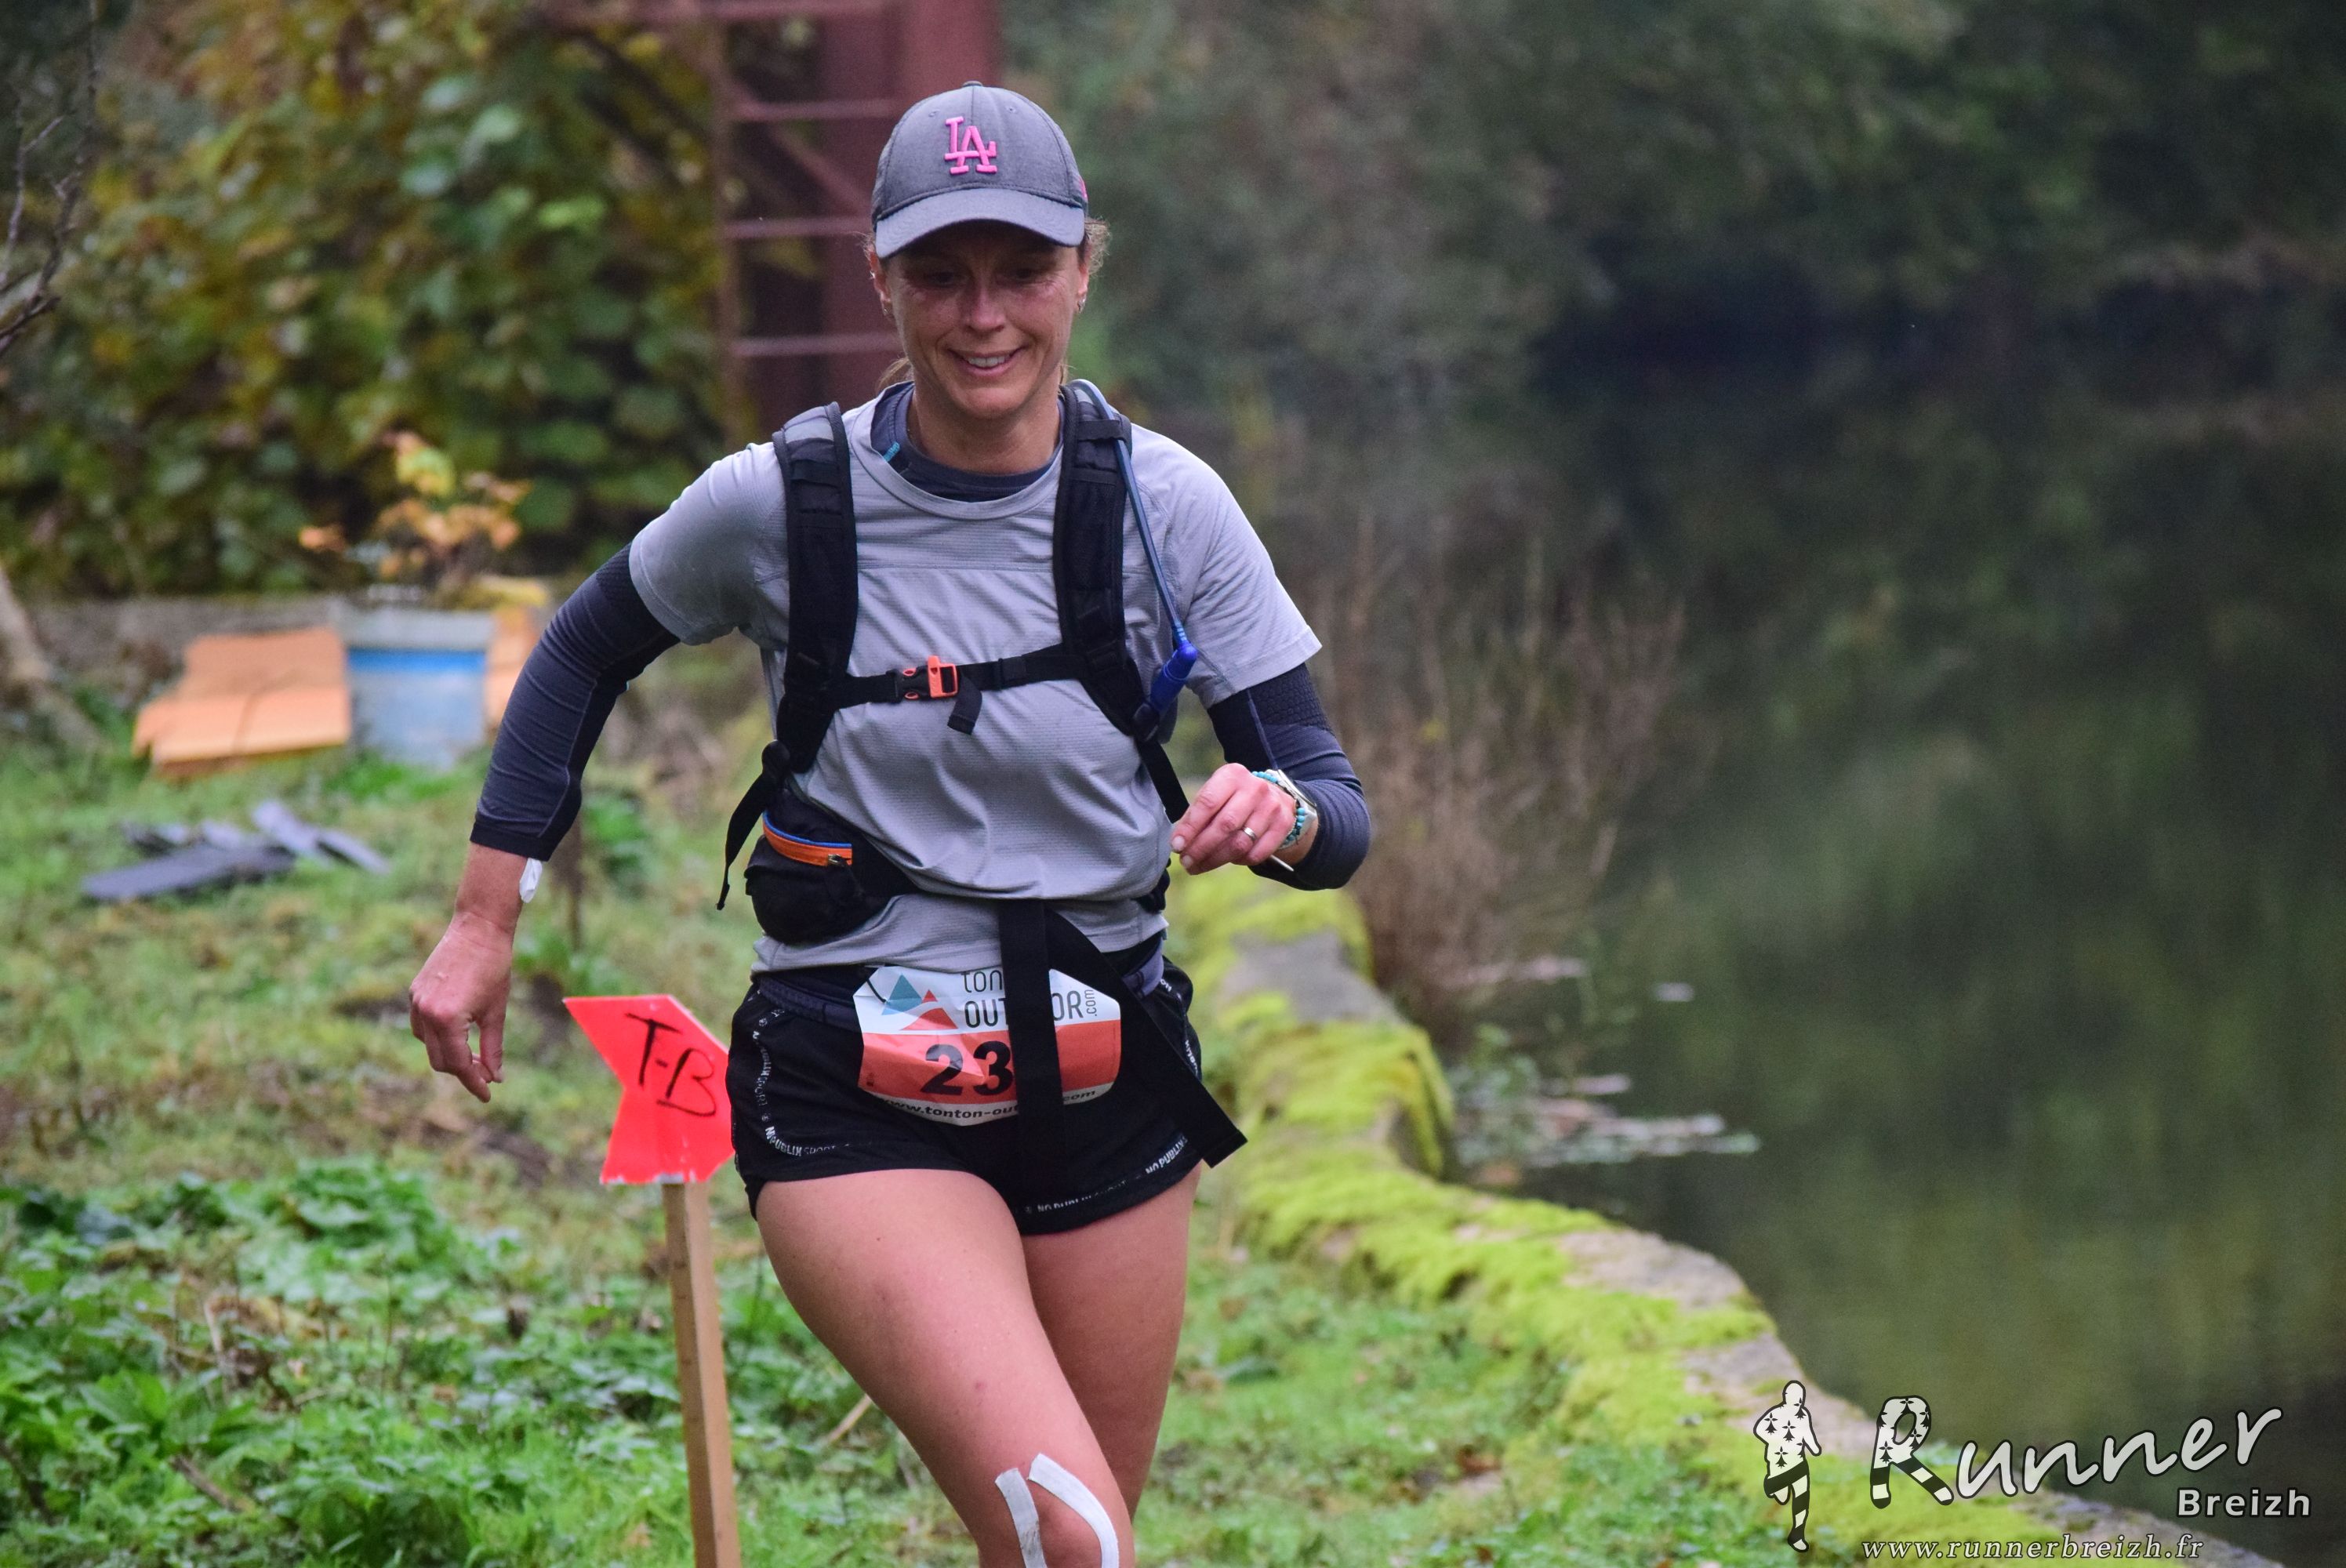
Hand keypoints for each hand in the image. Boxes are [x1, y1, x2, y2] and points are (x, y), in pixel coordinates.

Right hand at [409, 910, 514, 1103]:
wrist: (478, 929)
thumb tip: (495, 1076)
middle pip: (440, 1060)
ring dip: (449, 1055)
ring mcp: (416, 1002)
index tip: (488, 1094)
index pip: (457, 1063)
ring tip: (475, 1056)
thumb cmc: (494, 968)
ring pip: (428, 1045)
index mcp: (446, 1018)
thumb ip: (493, 1047)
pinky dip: (438, 1037)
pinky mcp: (415, 992)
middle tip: (486, 1076)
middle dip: (462, 1072)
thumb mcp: (496, 1011)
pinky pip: (421, 1027)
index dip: (474, 1082)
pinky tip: (458, 1037)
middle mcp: (425, 1012)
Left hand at [1169, 763, 1303, 874]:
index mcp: (1232, 775)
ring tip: (1199, 866)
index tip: (1177, 846)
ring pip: (1240, 843)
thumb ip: (1197, 815)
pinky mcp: (1283, 824)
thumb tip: (1179, 844)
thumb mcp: (1216, 795)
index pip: (1208, 803)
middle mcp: (1255, 788)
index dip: (1190, 827)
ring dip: (1216, 859)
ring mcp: (1272, 806)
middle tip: (1186, 862)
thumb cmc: (1234, 798)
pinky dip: (1238, 861)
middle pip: (1225, 825)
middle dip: (1201, 848)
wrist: (1273, 796)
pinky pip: (1256, 853)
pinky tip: (1227, 860)